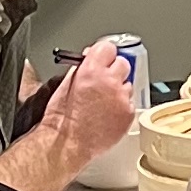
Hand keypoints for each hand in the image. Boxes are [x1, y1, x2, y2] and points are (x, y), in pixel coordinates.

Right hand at [27, 51, 135, 182]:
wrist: (66, 143)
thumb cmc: (61, 118)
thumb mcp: (65, 83)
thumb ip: (81, 67)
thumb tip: (90, 58)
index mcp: (91, 70)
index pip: (108, 48)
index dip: (104, 55)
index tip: (103, 60)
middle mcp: (109, 82)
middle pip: (123, 64)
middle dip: (114, 71)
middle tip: (104, 82)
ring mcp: (121, 98)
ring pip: (127, 85)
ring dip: (118, 91)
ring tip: (102, 104)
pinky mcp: (128, 114)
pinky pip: (129, 103)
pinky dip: (121, 107)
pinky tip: (107, 115)